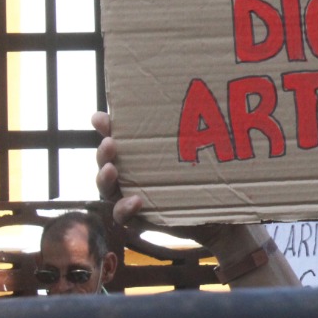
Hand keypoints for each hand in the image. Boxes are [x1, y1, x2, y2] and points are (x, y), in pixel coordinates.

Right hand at [92, 111, 228, 247]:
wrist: (218, 214)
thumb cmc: (204, 178)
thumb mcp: (199, 153)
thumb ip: (192, 133)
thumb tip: (198, 97)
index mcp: (139, 157)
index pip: (117, 139)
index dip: (105, 128)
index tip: (99, 117)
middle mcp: (130, 176)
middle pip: (107, 163)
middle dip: (103, 153)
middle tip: (109, 143)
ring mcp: (132, 198)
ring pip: (108, 189)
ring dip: (105, 178)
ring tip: (111, 169)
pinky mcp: (141, 219)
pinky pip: (125, 216)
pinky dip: (125, 208)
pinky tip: (135, 200)